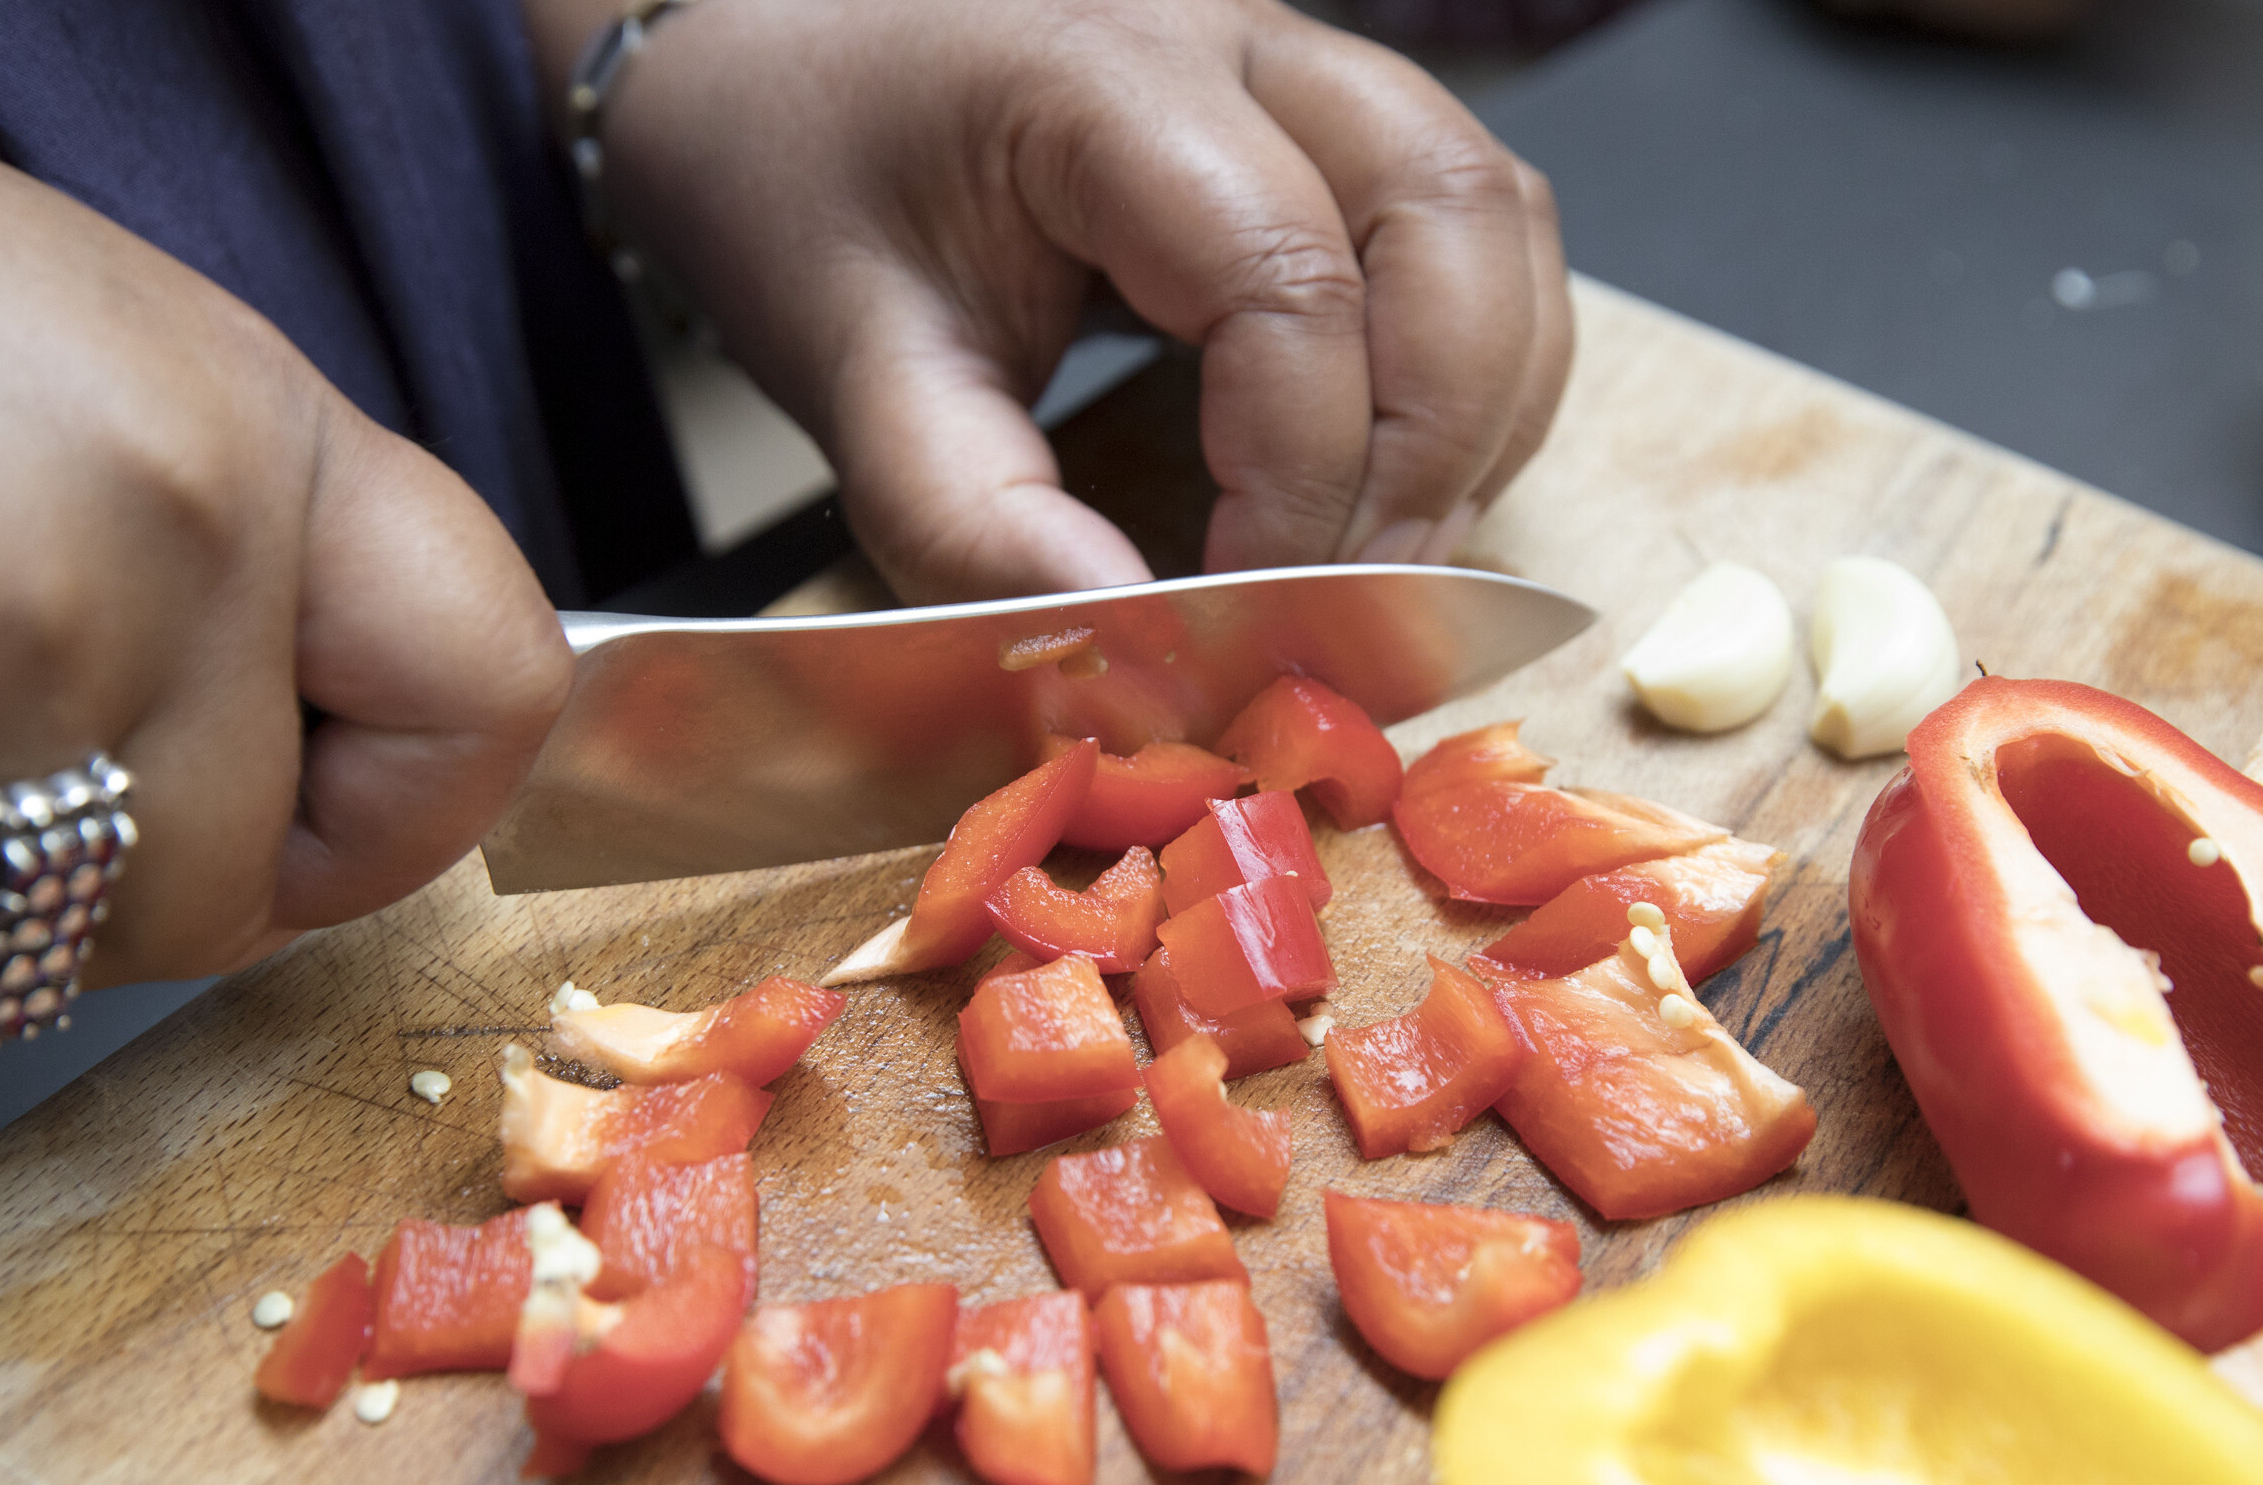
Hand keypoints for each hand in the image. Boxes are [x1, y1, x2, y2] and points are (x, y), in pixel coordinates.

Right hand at [0, 42, 570, 1027]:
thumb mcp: (54, 368)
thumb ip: (203, 570)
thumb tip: (304, 797)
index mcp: (252, 420)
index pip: (483, 693)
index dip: (392, 821)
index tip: (300, 837)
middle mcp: (174, 515)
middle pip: (202, 896)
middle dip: (45, 881)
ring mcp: (3, 617)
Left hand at [532, 0, 1572, 602]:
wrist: (769, 58)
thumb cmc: (799, 179)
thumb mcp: (848, 364)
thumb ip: (972, 520)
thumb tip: (1129, 646)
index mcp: (1103, 76)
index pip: (1286, 284)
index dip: (1296, 481)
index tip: (1238, 613)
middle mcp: (1237, 31)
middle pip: (1450, 214)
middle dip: (1431, 441)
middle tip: (1354, 596)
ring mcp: (1299, 54)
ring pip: (1493, 214)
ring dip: (1479, 402)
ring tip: (1390, 547)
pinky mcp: (1325, 107)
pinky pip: (1477, 222)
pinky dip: (1476, 360)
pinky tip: (1404, 466)